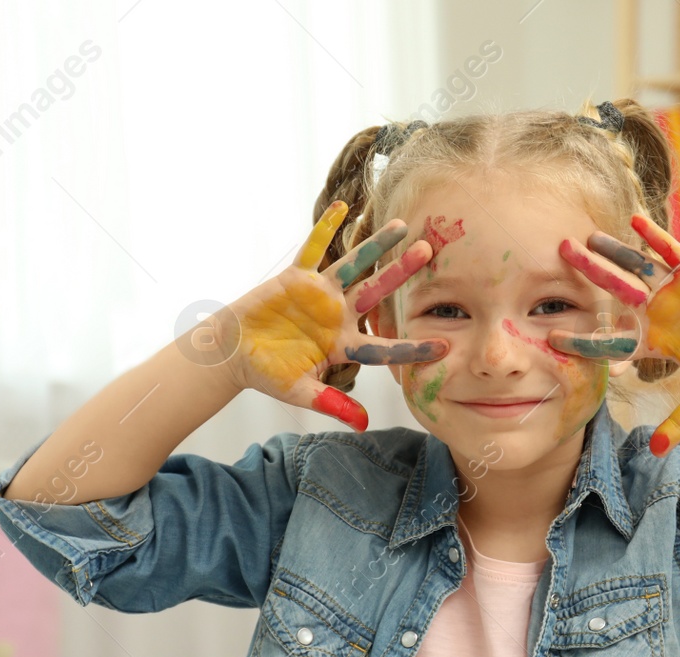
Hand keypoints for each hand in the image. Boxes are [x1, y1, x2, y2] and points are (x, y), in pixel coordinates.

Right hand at [218, 201, 447, 431]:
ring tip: (400, 225)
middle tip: (429, 252)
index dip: (412, 347)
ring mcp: (319, 294)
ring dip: (375, 245)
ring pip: (353, 265)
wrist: (235, 353)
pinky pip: (314, 249)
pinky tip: (343, 208)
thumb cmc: (267, 374)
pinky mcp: (297, 278)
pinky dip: (326, 228)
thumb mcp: (301, 392)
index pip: (384, 346)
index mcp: (343, 344)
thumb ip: (332, 404)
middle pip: (377, 291)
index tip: (443, 345)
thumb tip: (364, 424)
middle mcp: (338, 315)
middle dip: (401, 273)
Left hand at [548, 214, 679, 455]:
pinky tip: (635, 221)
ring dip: (614, 252)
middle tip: (558, 256)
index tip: (554, 339)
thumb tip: (658, 451)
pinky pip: (672, 253)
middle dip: (588, 275)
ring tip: (589, 236)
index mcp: (655, 342)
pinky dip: (655, 237)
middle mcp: (658, 313)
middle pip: (615, 291)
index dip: (585, 340)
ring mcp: (675, 292)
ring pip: (638, 267)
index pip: (612, 341)